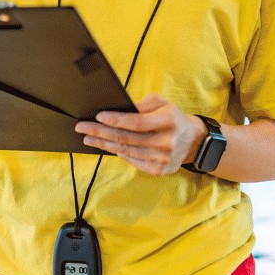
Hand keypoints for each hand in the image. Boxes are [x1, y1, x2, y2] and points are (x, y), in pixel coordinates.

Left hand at [74, 94, 206, 175]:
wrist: (193, 141)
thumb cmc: (172, 117)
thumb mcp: (162, 103)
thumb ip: (142, 105)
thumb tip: (118, 110)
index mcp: (168, 121)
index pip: (137, 122)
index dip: (116, 120)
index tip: (98, 116)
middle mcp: (166, 142)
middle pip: (127, 138)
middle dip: (101, 132)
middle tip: (82, 127)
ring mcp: (163, 159)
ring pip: (126, 151)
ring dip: (104, 144)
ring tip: (88, 137)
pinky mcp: (159, 170)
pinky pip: (133, 161)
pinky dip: (118, 153)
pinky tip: (105, 146)